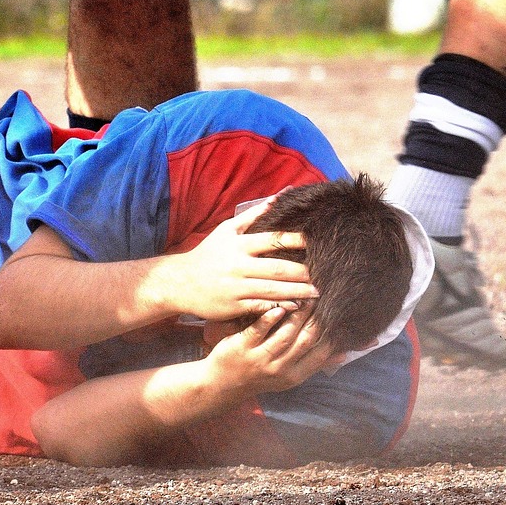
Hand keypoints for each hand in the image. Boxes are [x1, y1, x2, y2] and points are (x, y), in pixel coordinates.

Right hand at [160, 197, 318, 320]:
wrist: (180, 282)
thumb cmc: (208, 254)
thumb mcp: (226, 230)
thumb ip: (254, 215)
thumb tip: (279, 196)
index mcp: (239, 245)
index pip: (272, 240)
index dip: (295, 241)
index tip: (315, 242)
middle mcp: (238, 266)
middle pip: (278, 269)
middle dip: (303, 273)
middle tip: (325, 275)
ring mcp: (236, 287)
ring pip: (273, 290)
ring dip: (297, 292)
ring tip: (317, 293)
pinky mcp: (233, 306)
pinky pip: (261, 307)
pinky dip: (279, 307)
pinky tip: (295, 308)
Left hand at [204, 302, 334, 396]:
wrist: (222, 385)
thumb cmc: (261, 376)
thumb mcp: (289, 376)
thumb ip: (315, 364)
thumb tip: (344, 354)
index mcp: (294, 376)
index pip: (320, 353)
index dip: (330, 333)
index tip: (337, 314)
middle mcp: (279, 370)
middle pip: (305, 340)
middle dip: (317, 319)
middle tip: (323, 298)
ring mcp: (260, 359)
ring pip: (285, 334)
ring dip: (298, 314)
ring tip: (306, 296)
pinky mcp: (242, 348)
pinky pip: (259, 330)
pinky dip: (270, 317)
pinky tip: (280, 305)